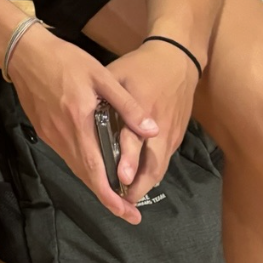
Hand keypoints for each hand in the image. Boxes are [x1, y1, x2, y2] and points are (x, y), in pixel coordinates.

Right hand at [6, 25, 158, 222]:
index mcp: (79, 123)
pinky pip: (67, 154)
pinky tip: (95, 162)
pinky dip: (83, 165)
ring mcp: (50, 134)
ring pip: (75, 166)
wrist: (24, 52)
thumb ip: (127, 106)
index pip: (95, 171)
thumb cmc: (65, 59)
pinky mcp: (43, 129)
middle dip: (107, 197)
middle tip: (129, 211)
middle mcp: (62, 135)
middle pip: (85, 176)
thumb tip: (152, 131)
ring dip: (95, 182)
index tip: (127, 212)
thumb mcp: (100, 77)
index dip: (111, 196)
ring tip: (116, 190)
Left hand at [105, 41, 200, 201]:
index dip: (127, 161)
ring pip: (160, 167)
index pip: (134, 141)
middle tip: (123, 202)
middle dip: (138, 186)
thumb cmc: (140, 66)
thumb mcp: (117, 75)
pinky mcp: (177, 136)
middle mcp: (160, 128)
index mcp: (142, 111)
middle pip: (153, 165)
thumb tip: (84, 116)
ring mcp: (171, 134)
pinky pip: (164, 160)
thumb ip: (104, 98)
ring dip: (145, 183)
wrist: (178, 60)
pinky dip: (151, 173)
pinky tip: (137, 179)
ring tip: (127, 197)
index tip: (119, 178)